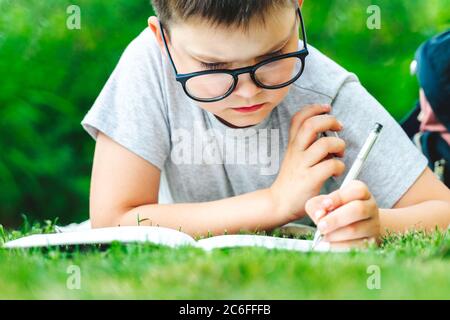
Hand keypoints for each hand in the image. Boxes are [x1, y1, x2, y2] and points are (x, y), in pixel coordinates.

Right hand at [269, 104, 345, 222]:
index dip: (314, 108)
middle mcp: (296, 151)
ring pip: (324, 144)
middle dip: (329, 121)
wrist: (279, 203)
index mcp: (293, 144)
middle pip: (311, 125)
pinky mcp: (310, 179)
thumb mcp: (294, 157)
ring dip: (338, 145)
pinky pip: (331, 165)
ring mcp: (302, 165)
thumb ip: (306, 145)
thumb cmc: (293, 180)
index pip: (299, 118)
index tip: (327, 108)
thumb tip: (328, 133)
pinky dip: (339, 166)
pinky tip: (337, 172)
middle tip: (338, 128)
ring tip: (339, 153)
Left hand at [305, 180, 380, 248]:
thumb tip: (319, 215)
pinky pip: (355, 245)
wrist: (351, 227)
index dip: (339, 198)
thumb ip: (317, 205)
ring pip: (355, 229)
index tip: (325, 205)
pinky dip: (339, 246)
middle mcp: (370, 206)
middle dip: (336, 219)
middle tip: (320, 226)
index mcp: (361, 192)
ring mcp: (373, 225)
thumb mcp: (322, 203)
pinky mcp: (371, 242)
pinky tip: (329, 244)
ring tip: (323, 236)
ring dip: (335, 234)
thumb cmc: (332, 211)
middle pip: (358, 210)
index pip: (357, 191)